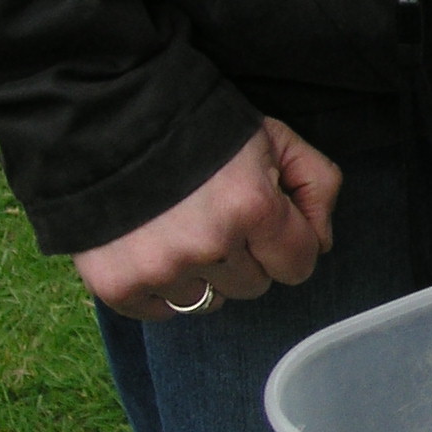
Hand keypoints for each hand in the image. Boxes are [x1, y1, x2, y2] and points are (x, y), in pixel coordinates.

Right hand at [76, 119, 340, 319]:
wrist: (110, 119)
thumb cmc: (203, 128)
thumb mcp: (275, 138)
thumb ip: (317, 185)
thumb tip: (321, 243)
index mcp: (252, 207)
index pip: (298, 265)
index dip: (290, 243)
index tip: (269, 223)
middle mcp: (208, 245)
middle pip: (254, 286)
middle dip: (247, 256)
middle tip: (218, 217)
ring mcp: (160, 269)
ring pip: (210, 301)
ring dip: (204, 273)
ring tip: (183, 229)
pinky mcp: (118, 284)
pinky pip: (162, 312)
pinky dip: (162, 288)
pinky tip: (155, 248)